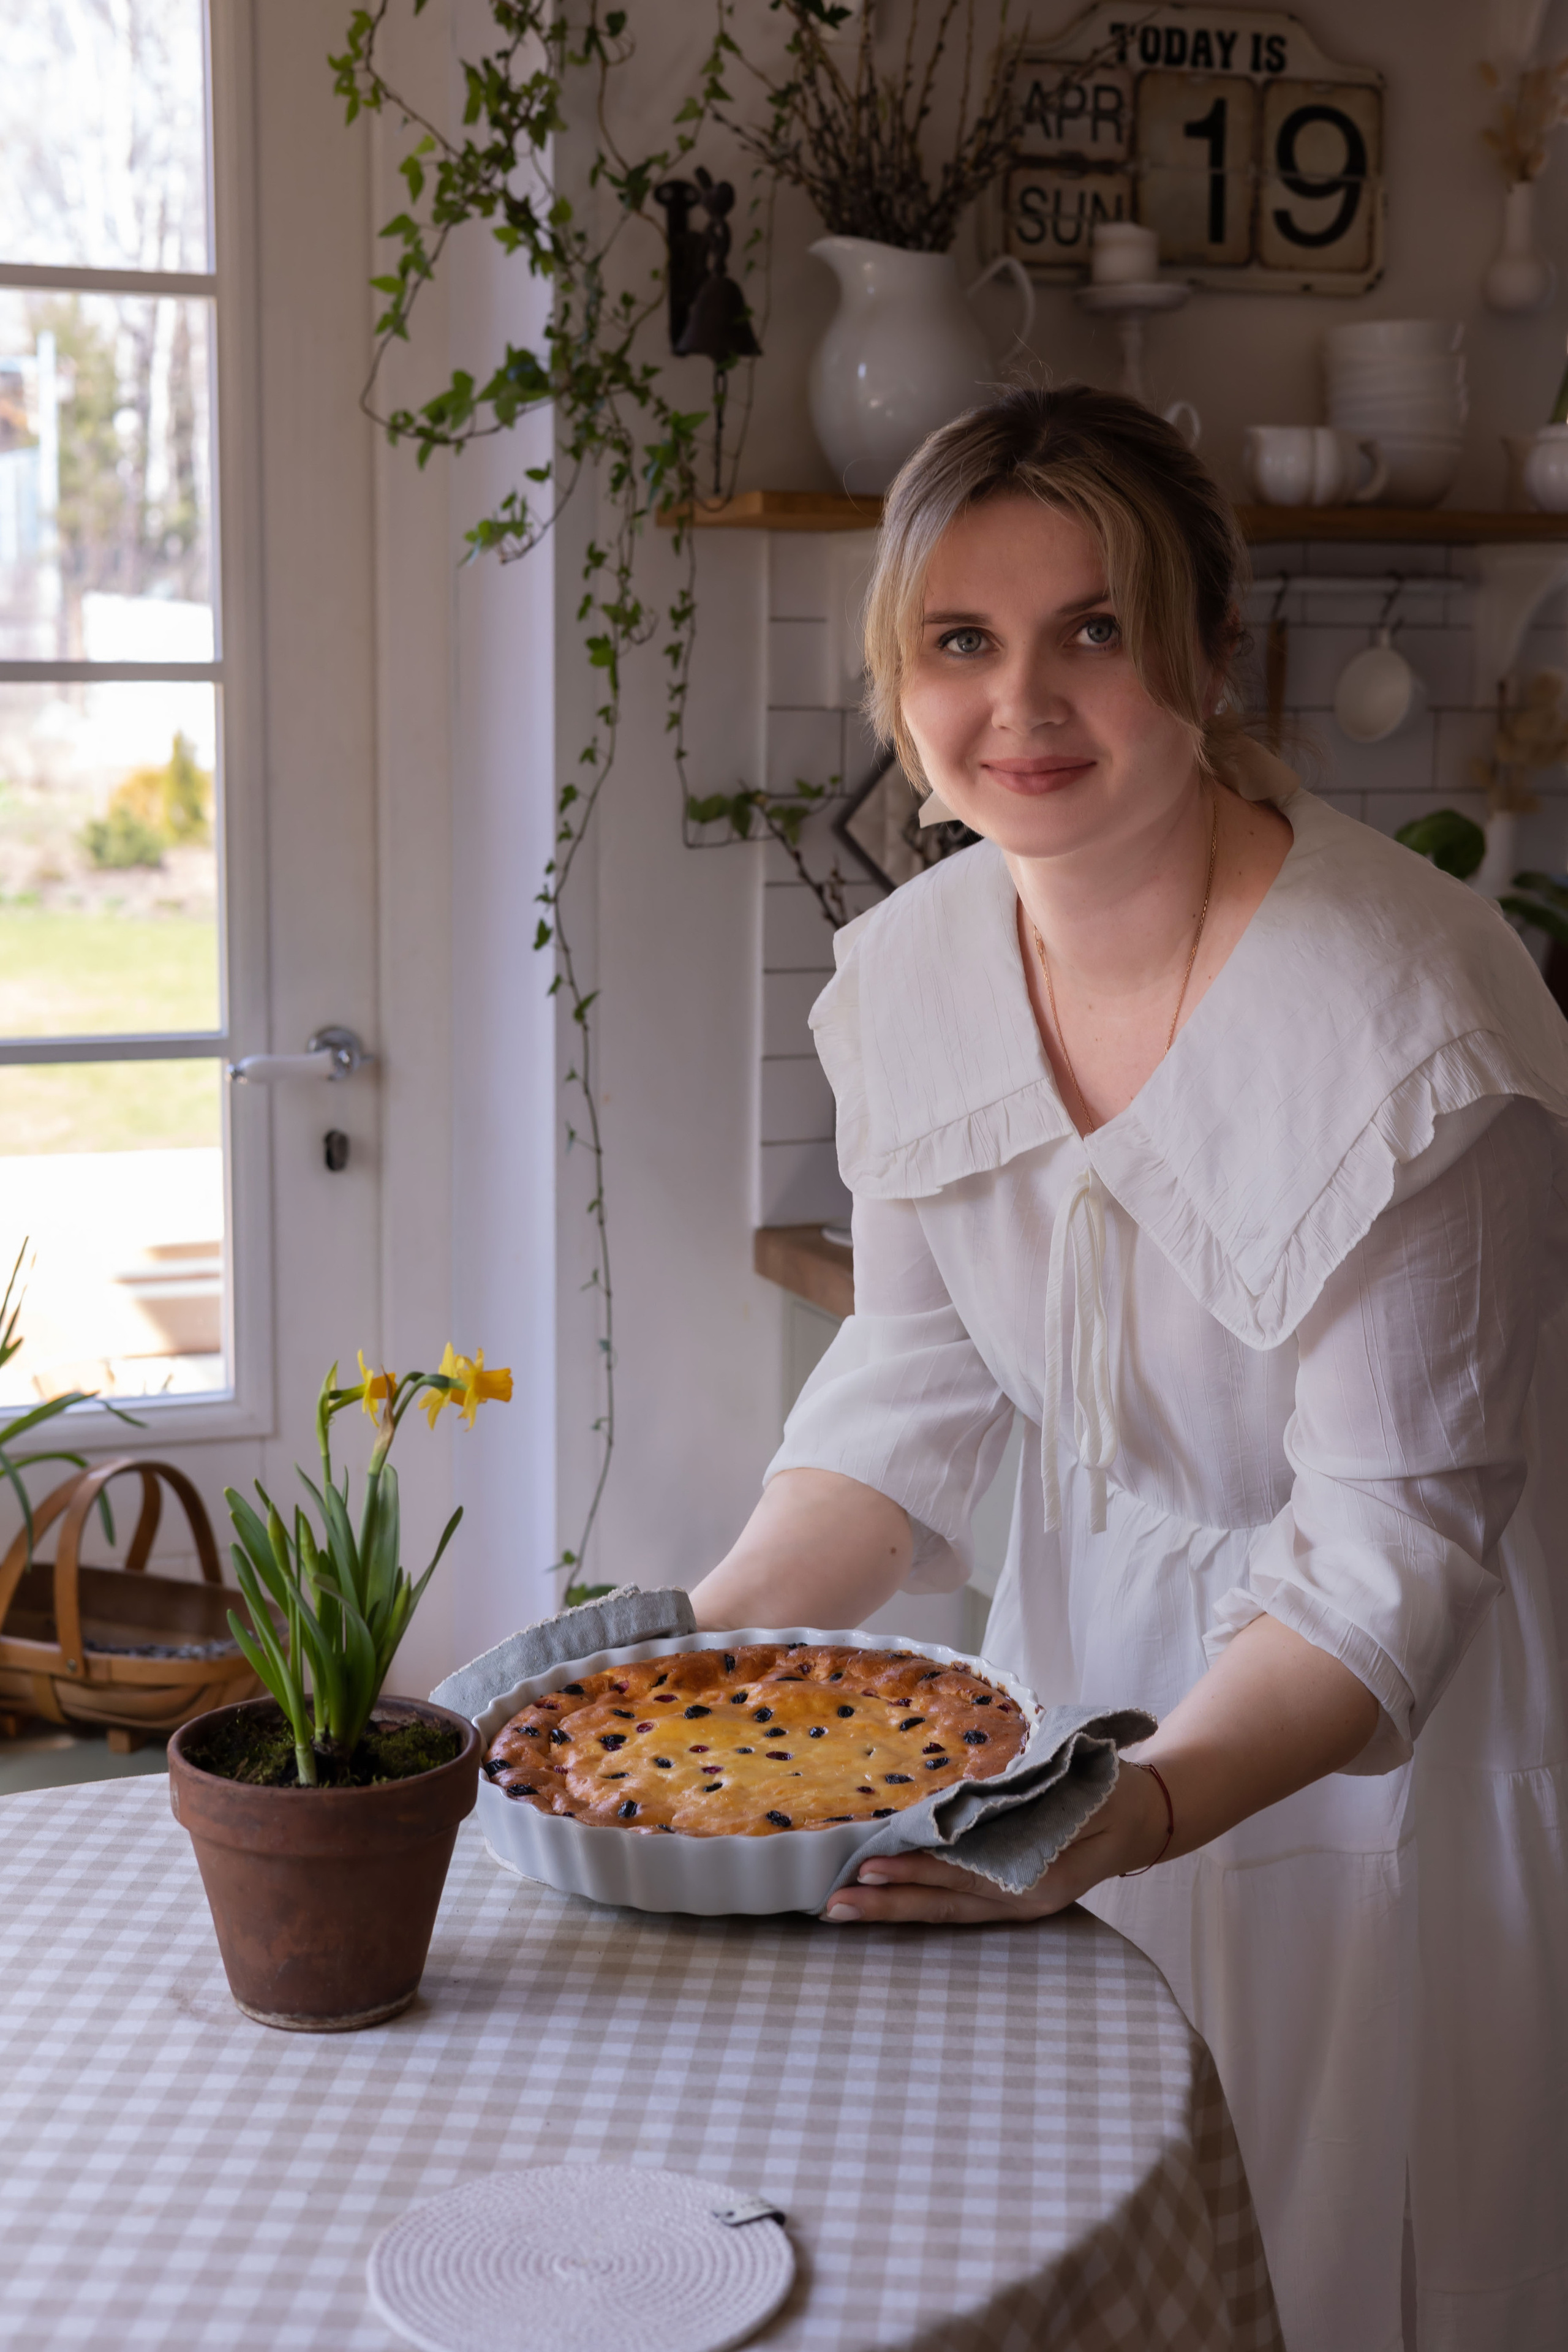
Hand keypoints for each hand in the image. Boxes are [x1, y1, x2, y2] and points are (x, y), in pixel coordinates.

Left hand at [820, 1762, 1169, 1925]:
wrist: (1146, 1814)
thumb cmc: (1110, 1792)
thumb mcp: (1077, 1789)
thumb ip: (1027, 1796)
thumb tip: (971, 1789)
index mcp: (1039, 1879)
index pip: (964, 1878)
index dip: (917, 1872)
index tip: (872, 1867)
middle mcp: (1021, 1899)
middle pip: (945, 1905)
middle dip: (888, 1904)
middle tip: (835, 1902)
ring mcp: (1015, 1901)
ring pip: (946, 1909)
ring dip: (896, 1907)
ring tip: (846, 1904)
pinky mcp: (1010, 1891)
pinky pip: (959, 1900)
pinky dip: (921, 1895)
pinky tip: (885, 1890)